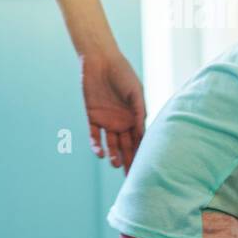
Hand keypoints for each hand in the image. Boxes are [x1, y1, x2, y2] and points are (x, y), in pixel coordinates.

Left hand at [80, 47, 145, 173]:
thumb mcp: (135, 92)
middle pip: (126, 146)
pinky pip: (94, 135)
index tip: (145, 167)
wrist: (101, 60)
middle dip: (128, 161)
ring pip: (111, 144)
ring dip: (113, 155)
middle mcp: (122, 121)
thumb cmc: (122, 73)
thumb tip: (143, 133)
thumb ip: (139, 112)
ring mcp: (107, 120)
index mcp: (134, 116)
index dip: (141, 153)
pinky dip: (97, 145)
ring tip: (115, 164)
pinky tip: (100, 153)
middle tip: (130, 177)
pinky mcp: (92, 117)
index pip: (139, 139)